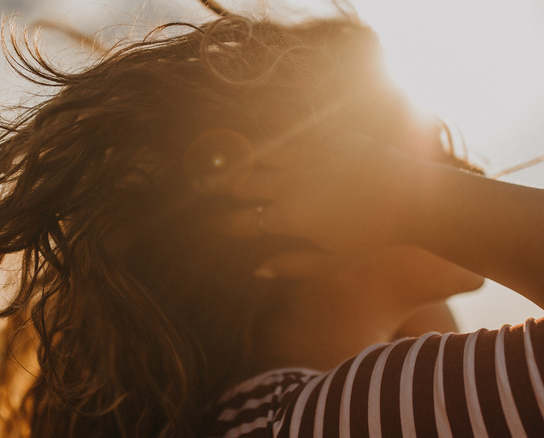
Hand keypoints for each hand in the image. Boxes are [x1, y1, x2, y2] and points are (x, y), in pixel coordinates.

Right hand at [223, 133, 416, 256]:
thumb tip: (256, 269)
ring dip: (236, 159)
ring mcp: (307, 156)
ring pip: (260, 155)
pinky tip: (257, 137)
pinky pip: (291, 134)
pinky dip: (270, 138)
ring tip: (219, 159)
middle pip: (241, 184)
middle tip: (198, 187)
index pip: (242, 222)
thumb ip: (292, 266)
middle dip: (215, 187)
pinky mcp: (327, 137)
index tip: (208, 228)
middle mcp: (290, 184)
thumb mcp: (333, 261)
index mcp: (288, 216)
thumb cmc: (374, 237)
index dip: (221, 225)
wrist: (415, 198)